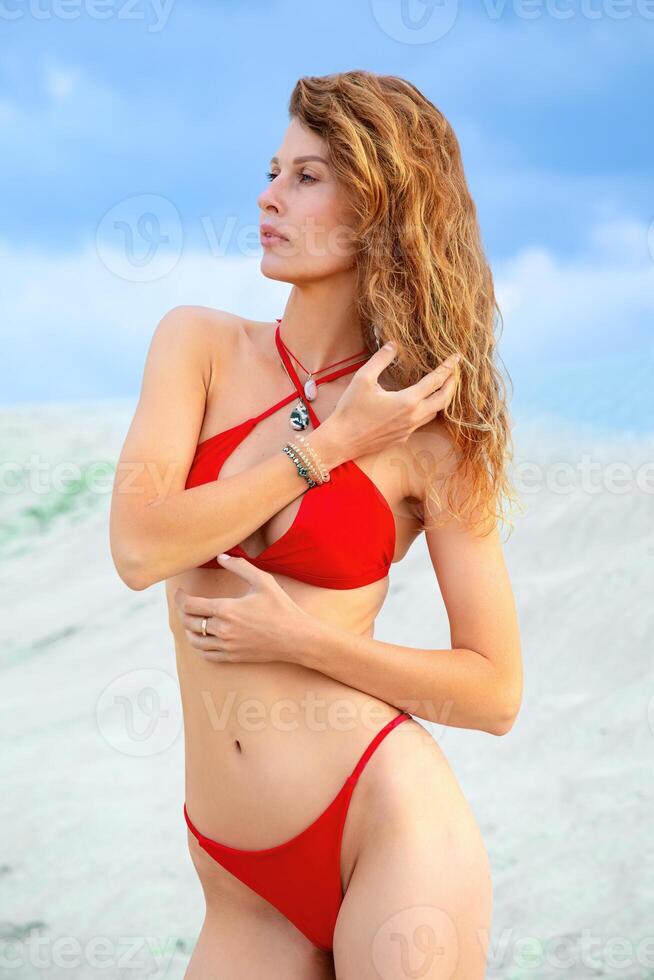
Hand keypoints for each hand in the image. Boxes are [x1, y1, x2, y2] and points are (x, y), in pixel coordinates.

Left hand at [174, 555, 309, 663]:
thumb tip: (221, 556)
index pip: (190, 605)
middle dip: (182, 612)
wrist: (297, 638)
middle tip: (184, 604)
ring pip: (195, 641)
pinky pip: (207, 655)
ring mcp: (227, 646)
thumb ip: (240, 566)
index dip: (180, 598)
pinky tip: (203, 639)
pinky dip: (199, 647)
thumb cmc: (282, 608)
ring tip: (192, 620)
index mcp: (226, 610)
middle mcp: (222, 630)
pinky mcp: (233, 657)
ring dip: (189, 630)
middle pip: (188, 623)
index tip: (180, 592)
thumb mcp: (263, 581)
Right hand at [327, 343, 459, 460]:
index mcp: (408, 401)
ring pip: (435, 413)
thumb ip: (381, 359)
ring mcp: (409, 429)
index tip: (456, 357)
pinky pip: (422, 422)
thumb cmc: (351, 410)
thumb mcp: (363, 378)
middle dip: (452, 384)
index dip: (448, 367)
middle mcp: (413, 417)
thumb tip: (393, 344)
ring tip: (442, 387)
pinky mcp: (402, 438)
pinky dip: (428, 410)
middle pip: (444, 400)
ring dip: (442, 399)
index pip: (435, 381)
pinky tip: (421, 404)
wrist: (342, 441)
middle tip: (455, 372)